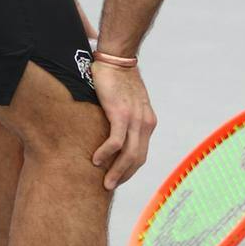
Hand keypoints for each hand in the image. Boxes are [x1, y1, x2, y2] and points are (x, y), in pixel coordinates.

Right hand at [89, 62, 156, 190]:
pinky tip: (96, 160)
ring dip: (116, 171)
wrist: (117, 58)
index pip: (141, 153)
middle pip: (138, 159)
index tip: (117, 178)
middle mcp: (145, 123)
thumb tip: (110, 135)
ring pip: (129, 155)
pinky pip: (116, 142)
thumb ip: (123, 120)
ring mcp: (135, 119)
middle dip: (124, 176)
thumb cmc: (117, 80)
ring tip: (104, 183)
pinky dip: (106, 154)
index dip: (130, 169)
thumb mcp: (126, 103)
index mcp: (148, 122)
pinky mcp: (121, 113)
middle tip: (109, 187)